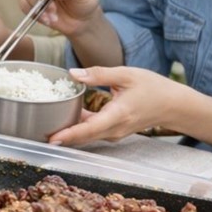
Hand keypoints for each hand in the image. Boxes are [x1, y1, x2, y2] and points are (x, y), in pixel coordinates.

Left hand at [46, 65, 181, 145]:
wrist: (173, 105)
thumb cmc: (154, 88)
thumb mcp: (126, 75)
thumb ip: (98, 74)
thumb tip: (73, 73)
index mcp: (118, 115)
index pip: (89, 129)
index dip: (69, 134)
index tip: (52, 138)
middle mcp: (115, 129)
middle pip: (83, 136)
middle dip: (61, 135)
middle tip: (38, 130)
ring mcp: (114, 133)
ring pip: (86, 135)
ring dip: (68, 131)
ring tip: (47, 123)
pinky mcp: (113, 131)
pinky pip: (92, 132)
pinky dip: (79, 127)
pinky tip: (67, 115)